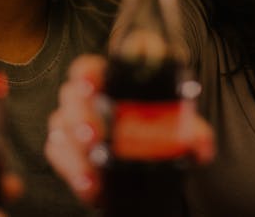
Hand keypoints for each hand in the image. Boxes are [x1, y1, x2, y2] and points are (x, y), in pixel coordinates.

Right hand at [44, 55, 214, 204]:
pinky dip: (71, 169)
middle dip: (80, 116)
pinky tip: (90, 185)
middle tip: (94, 135)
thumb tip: (198, 142)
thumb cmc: (158, 132)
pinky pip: (56, 153)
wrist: (147, 163)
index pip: (91, 69)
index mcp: (111, 83)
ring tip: (93, 170)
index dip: (86, 73)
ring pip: (60, 126)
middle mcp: (87, 100)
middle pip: (71, 97)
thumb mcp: (179, 129)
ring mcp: (73, 124)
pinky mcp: (66, 151)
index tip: (90, 84)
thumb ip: (192, 132)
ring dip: (74, 149)